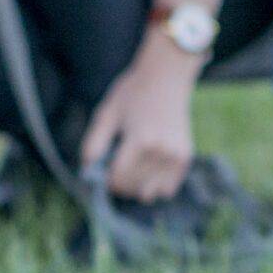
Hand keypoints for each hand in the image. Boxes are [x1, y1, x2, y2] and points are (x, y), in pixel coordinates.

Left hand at [81, 41, 198, 201]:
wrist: (165, 80)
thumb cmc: (131, 95)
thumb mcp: (106, 114)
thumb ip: (94, 143)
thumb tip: (87, 169)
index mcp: (140, 139)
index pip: (118, 177)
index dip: (106, 181)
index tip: (103, 175)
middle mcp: (162, 150)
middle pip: (133, 187)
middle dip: (119, 185)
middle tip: (115, 172)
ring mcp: (176, 156)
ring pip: (150, 193)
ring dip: (136, 188)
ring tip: (131, 171)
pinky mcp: (185, 158)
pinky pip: (167, 189)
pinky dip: (155, 186)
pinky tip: (147, 171)